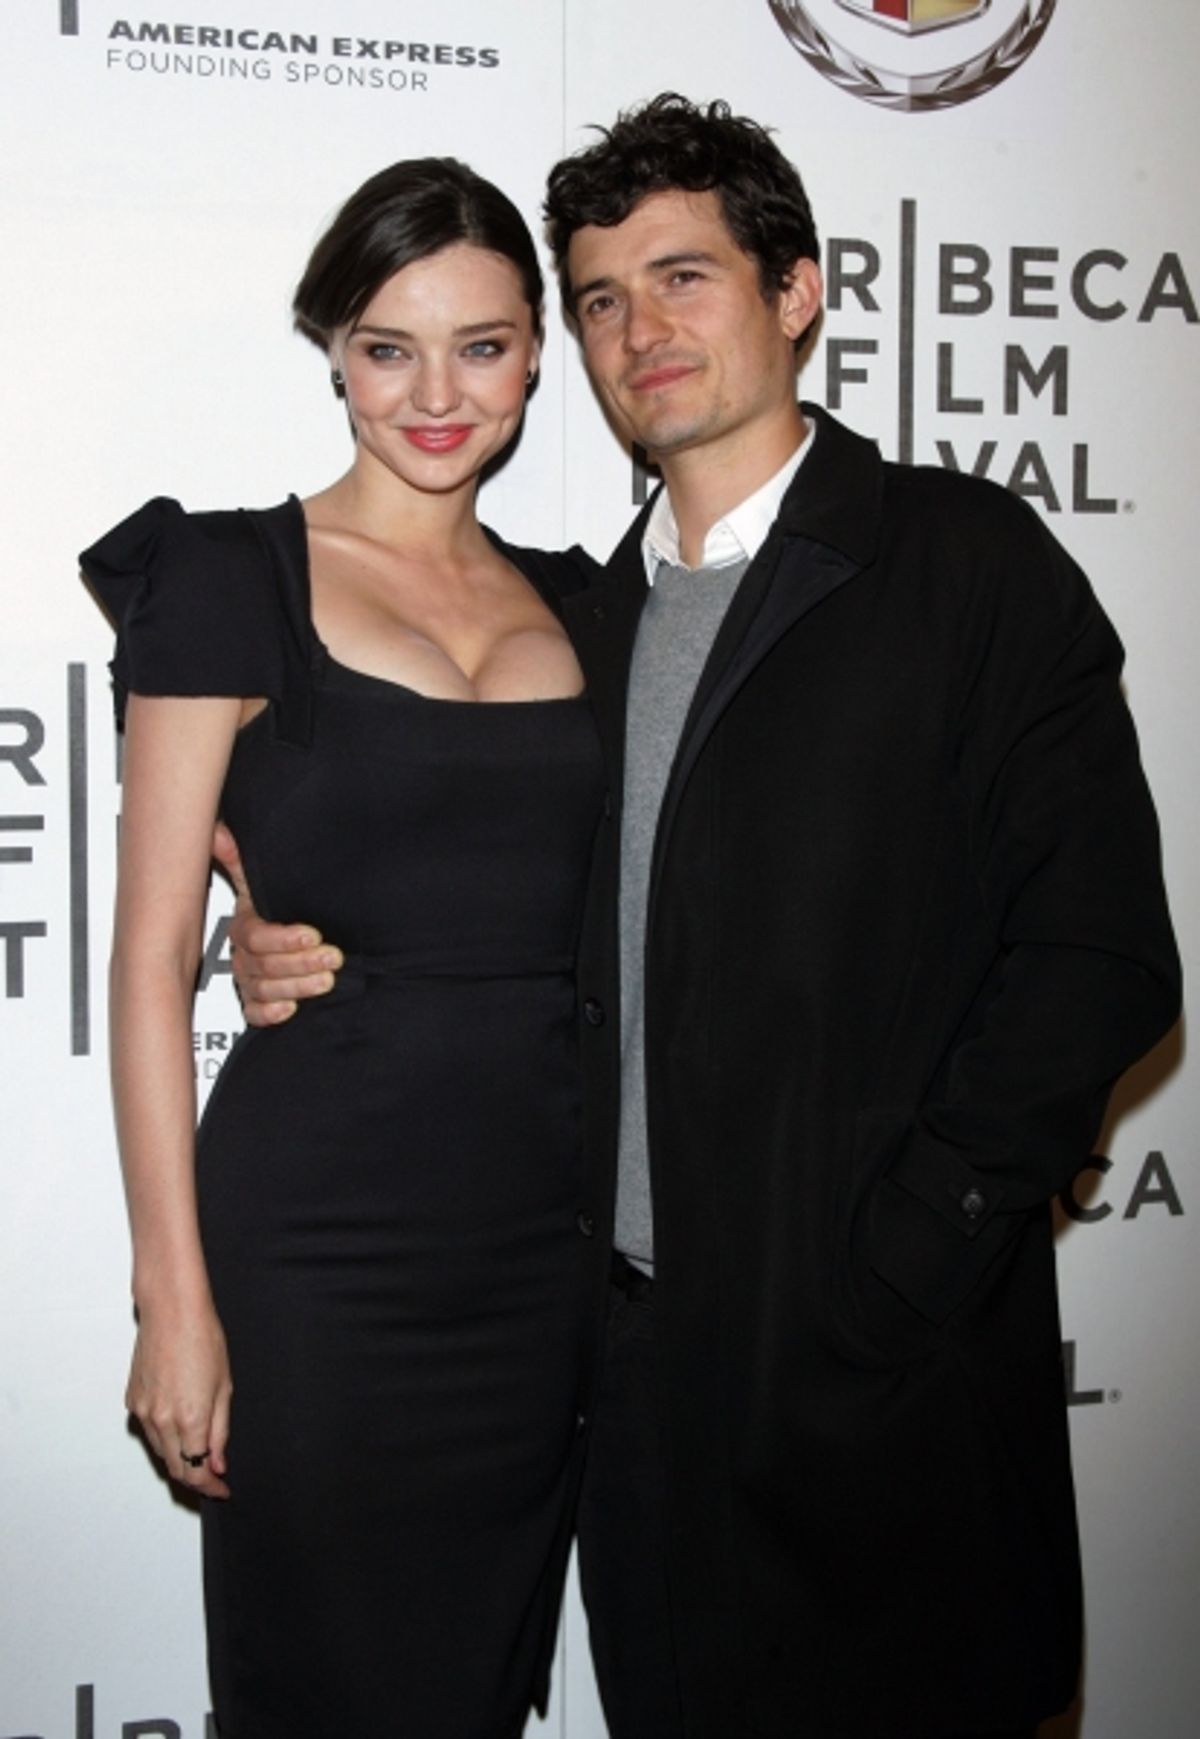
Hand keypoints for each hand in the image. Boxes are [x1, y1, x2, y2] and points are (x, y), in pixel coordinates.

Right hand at [126, 1295, 232, 1498]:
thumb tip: (218, 1463)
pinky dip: (163, 1437)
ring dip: (178, 1459)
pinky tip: (178, 1425)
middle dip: (195, 1478)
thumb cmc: (203, 1338)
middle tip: (213, 1477)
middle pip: (176, 1469)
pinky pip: (148, 1431)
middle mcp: (162, 1420)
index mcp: (190, 1419)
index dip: (211, 1487)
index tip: (222, 1489)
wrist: (171, 1310)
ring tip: (198, 1452)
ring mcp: (143, 1411)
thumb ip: (220, 1431)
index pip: (198, 1471)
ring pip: (160, 1452)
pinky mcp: (132, 1400)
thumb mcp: (225, 1387)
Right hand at [213, 821, 342, 1025]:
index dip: (283, 937)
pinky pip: (255, 1014)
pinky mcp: (257, 1004)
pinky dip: (271, 1014)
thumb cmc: (276, 907)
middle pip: (263, 965)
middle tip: (332, 957)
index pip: (255, 936)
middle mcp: (244, 956)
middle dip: (300, 962)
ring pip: (265, 990)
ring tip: (326, 980)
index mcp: (244, 927)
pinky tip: (291, 1009)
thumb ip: (240, 860)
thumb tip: (218, 832)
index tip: (312, 934)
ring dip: (297, 986)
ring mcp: (250, 981)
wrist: (295, 938)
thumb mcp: (262, 882)